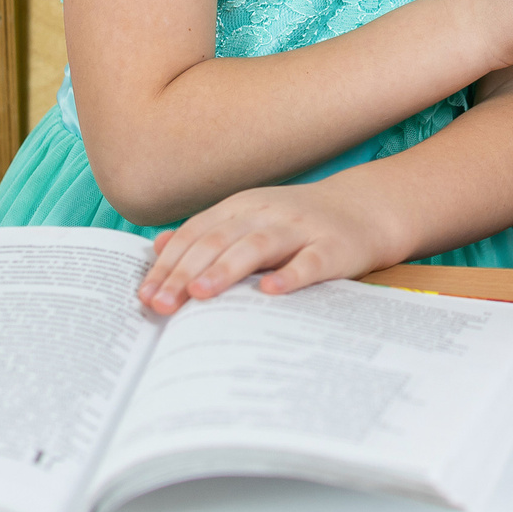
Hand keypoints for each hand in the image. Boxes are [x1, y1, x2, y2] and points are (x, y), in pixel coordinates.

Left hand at [137, 178, 402, 312]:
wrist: (367, 209)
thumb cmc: (300, 224)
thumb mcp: (249, 220)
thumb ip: (206, 233)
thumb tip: (157, 246)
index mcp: (241, 208)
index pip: (196, 234)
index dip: (169, 264)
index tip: (145, 295)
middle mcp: (266, 214)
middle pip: (218, 240)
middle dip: (186, 272)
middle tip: (162, 303)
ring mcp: (300, 229)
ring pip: (257, 246)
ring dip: (226, 269)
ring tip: (201, 293)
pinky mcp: (333, 247)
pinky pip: (309, 262)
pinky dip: (290, 275)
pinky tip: (271, 291)